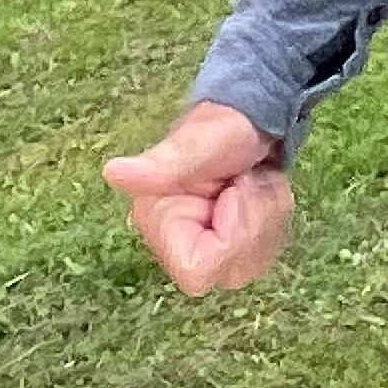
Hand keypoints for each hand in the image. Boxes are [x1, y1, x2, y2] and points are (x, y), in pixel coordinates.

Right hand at [102, 100, 293, 295]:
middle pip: (232, 271)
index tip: (230, 193)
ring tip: (255, 185)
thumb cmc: (225, 125)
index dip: (229, 236)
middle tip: (247, 183)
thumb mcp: (200, 142)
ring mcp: (205, 247)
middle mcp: (177, 244)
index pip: (199, 271)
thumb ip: (163, 163)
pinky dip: (275, 220)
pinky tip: (263, 194)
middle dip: (255, 223)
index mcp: (159, 223)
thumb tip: (113, 171)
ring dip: (268, 218)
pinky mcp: (230, 245)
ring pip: (252, 264)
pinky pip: (264, 253)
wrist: (251, 116)